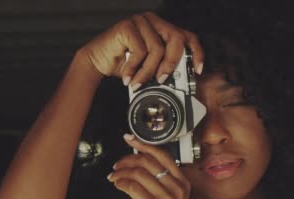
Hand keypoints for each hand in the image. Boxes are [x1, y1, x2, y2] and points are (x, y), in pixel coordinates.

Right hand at [79, 12, 203, 88]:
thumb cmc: (122, 64)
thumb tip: (179, 80)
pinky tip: (128, 76)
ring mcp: (140, 21)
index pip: (187, 36)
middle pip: (176, 39)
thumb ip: (163, 67)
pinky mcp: (127, 26)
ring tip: (138, 82)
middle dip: (171, 63)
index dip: (196, 53)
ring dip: (148, 71)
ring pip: (157, 49)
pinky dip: (135, 68)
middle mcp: (152, 21)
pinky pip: (140, 50)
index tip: (197, 70)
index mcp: (161, 28)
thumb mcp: (148, 66)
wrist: (97, 62)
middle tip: (162, 79)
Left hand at [107, 134, 190, 198]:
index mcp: (183, 183)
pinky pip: (133, 187)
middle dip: (127, 159)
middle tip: (116, 165)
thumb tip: (141, 164)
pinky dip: (121, 183)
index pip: (162, 154)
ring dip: (121, 172)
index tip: (130, 138)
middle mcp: (177, 188)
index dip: (143, 144)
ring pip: (139, 172)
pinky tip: (117, 185)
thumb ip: (162, 183)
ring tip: (113, 176)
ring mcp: (167, 198)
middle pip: (148, 160)